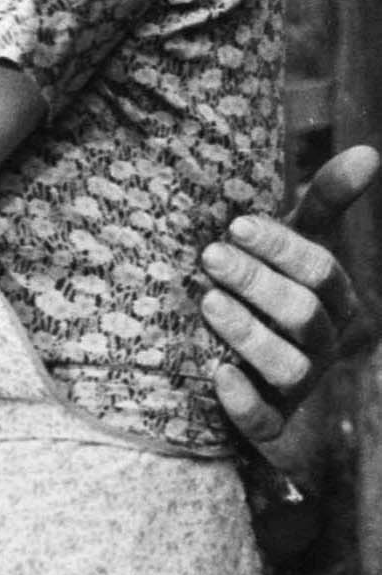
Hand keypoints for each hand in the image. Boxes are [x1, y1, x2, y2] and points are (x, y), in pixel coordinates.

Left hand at [201, 144, 379, 444]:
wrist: (232, 344)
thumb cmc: (268, 279)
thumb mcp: (295, 238)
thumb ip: (328, 199)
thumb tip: (372, 151)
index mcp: (335, 300)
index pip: (322, 273)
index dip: (283, 248)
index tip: (236, 223)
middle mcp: (324, 344)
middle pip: (304, 316)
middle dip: (258, 283)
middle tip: (209, 256)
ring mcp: (298, 385)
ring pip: (289, 368)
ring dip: (250, 334)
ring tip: (209, 303)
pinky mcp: (268, 419)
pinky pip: (265, 423)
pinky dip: (244, 403)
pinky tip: (217, 376)